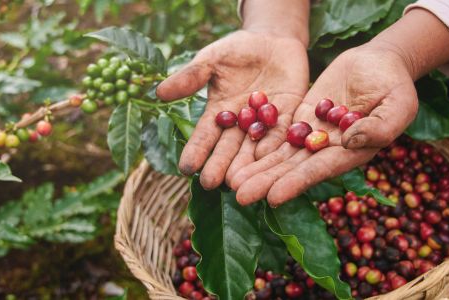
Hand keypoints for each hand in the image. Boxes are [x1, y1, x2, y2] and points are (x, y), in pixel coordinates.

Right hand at [156, 30, 308, 188]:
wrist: (273, 39)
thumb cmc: (237, 49)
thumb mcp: (211, 59)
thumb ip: (191, 77)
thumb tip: (159, 92)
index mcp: (219, 113)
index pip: (205, 136)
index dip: (196, 151)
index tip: (186, 167)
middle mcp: (240, 124)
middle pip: (229, 148)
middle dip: (220, 165)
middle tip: (211, 183)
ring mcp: (264, 123)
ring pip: (254, 148)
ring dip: (247, 165)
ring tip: (238, 182)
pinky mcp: (289, 116)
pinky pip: (281, 133)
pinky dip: (274, 145)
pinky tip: (267, 158)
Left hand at [227, 43, 418, 205]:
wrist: (380, 63)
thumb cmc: (396, 85)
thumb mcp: (398, 104)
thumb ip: (379, 126)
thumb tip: (347, 142)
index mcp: (353, 153)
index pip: (320, 170)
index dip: (296, 183)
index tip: (273, 197)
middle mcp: (329, 150)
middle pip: (293, 168)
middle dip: (267, 182)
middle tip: (239, 195)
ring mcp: (313, 135)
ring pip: (281, 155)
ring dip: (257, 168)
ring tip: (231, 182)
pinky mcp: (302, 119)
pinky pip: (278, 133)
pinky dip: (259, 144)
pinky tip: (238, 154)